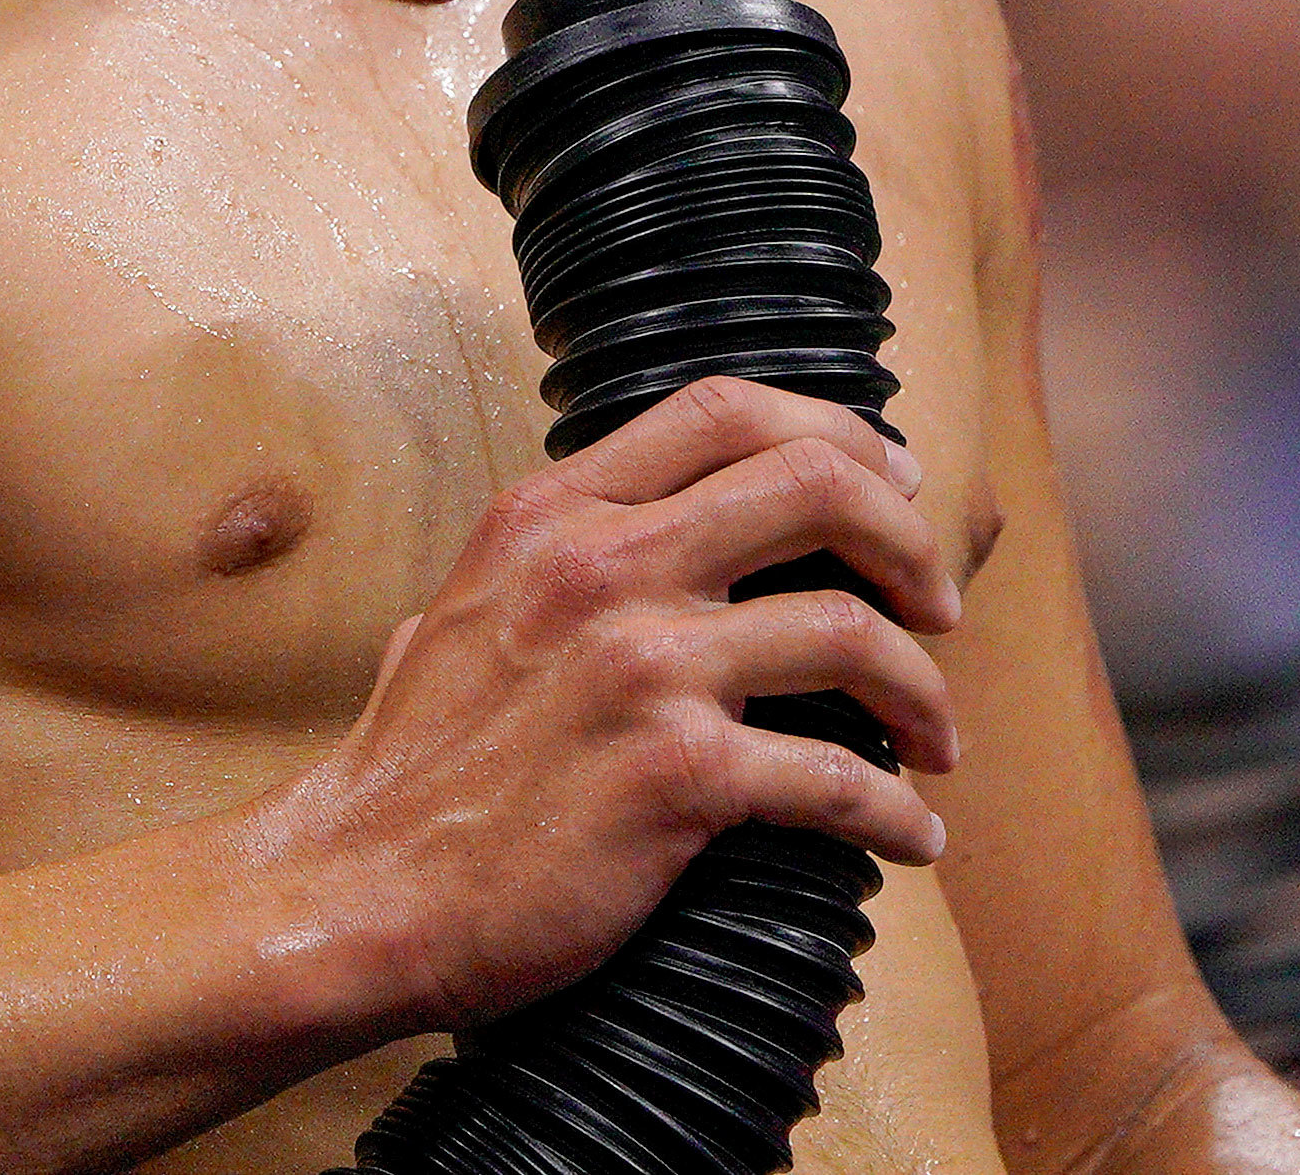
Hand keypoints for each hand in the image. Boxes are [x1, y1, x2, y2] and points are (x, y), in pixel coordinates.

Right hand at [246, 377, 964, 1036]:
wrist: (360, 889)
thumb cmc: (413, 773)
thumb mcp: (459, 610)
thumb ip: (544, 566)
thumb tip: (623, 547)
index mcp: (552, 515)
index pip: (723, 409)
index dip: (834, 431)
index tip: (891, 481)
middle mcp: (603, 568)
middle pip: (815, 486)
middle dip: (908, 540)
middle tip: (939, 602)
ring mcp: (642, 668)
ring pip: (849, 631)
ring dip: (921, 689)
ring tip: (935, 738)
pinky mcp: (675, 776)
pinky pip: (836, 779)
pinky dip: (895, 813)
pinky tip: (910, 840)